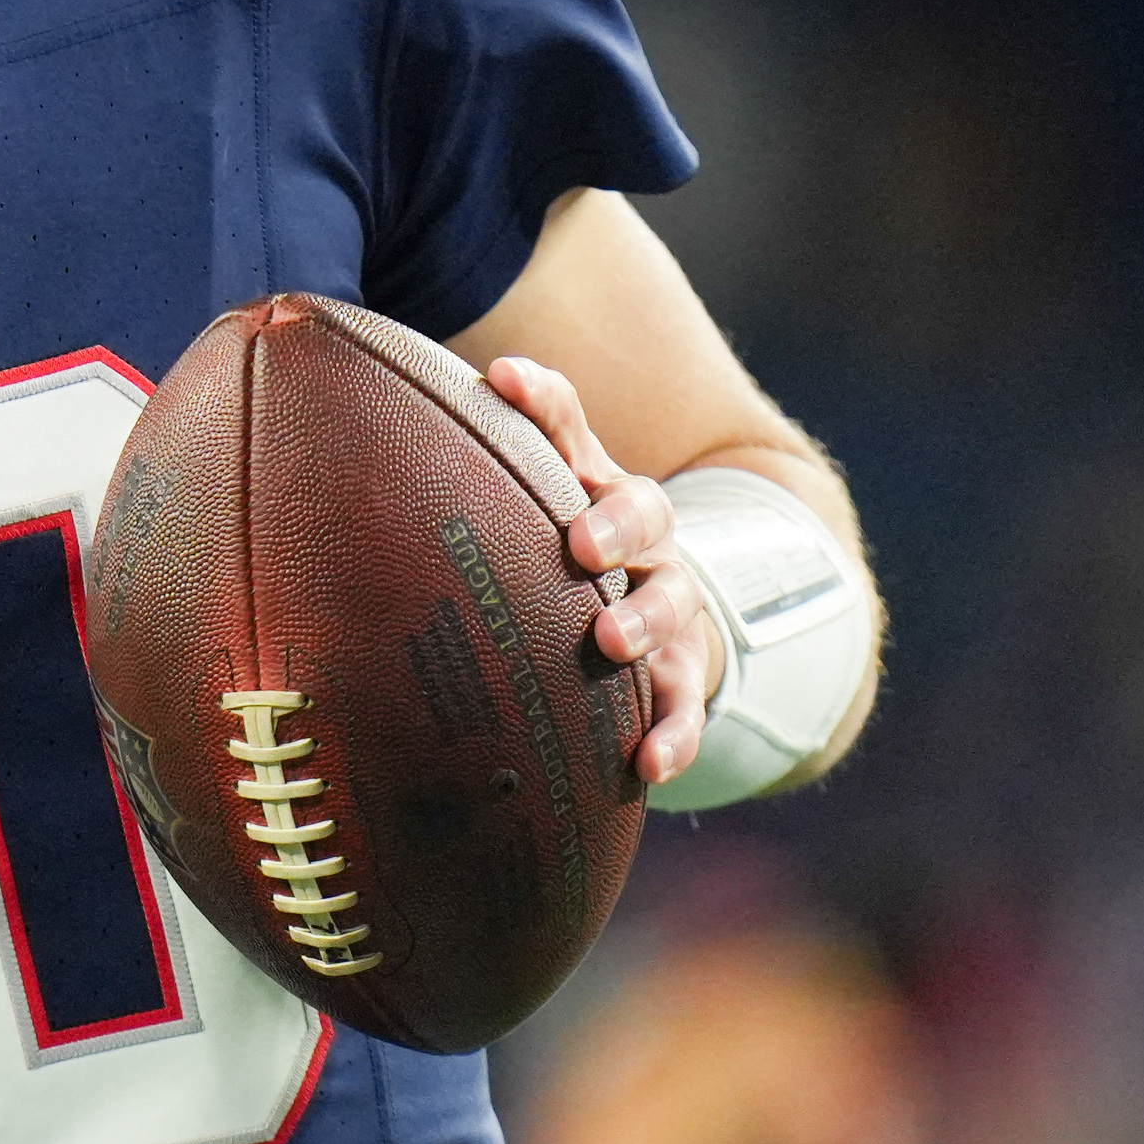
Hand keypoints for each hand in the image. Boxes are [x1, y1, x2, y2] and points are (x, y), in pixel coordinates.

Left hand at [483, 355, 715, 792]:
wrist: (647, 621)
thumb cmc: (562, 548)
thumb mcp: (534, 495)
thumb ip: (498, 445)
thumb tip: (458, 379)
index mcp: (597, 488)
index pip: (574, 432)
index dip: (543, 403)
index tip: (504, 381)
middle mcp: (645, 541)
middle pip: (647, 516)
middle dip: (616, 527)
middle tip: (581, 546)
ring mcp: (669, 609)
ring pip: (673, 606)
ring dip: (643, 622)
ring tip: (609, 642)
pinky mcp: (681, 677)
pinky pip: (685, 707)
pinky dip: (672, 734)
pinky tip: (647, 764)